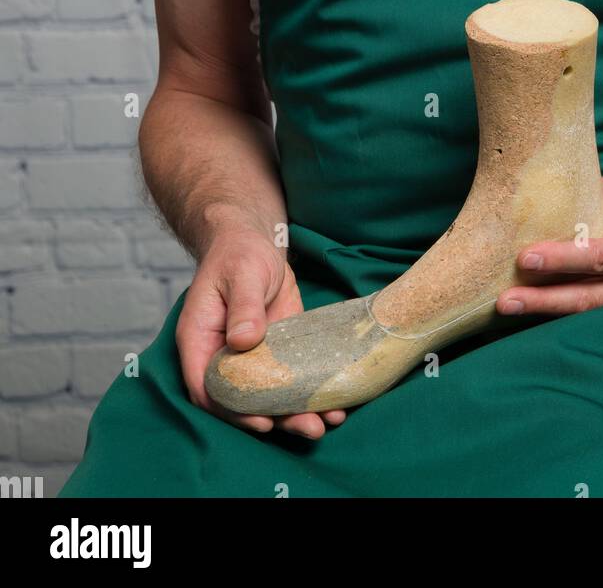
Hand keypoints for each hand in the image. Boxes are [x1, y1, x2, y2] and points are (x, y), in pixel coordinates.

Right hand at [176, 226, 347, 439]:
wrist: (256, 241)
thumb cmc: (239, 253)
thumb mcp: (242, 273)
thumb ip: (243, 306)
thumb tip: (243, 341)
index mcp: (200, 340)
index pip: (208, 387)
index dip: (232, 409)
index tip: (262, 420)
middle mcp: (223, 356)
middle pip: (241, 401)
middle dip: (275, 419)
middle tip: (309, 429)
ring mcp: (251, 357)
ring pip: (268, 396)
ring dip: (296, 412)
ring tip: (327, 423)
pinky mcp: (278, 352)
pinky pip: (290, 379)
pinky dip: (308, 393)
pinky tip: (334, 402)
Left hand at [496, 172, 602, 316]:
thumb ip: (595, 196)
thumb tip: (550, 202)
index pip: (597, 258)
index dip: (561, 259)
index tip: (526, 258)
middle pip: (585, 300)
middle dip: (542, 302)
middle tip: (503, 302)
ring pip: (587, 312)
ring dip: (546, 311)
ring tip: (508, 308)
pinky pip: (595, 311)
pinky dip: (564, 309)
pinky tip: (535, 307)